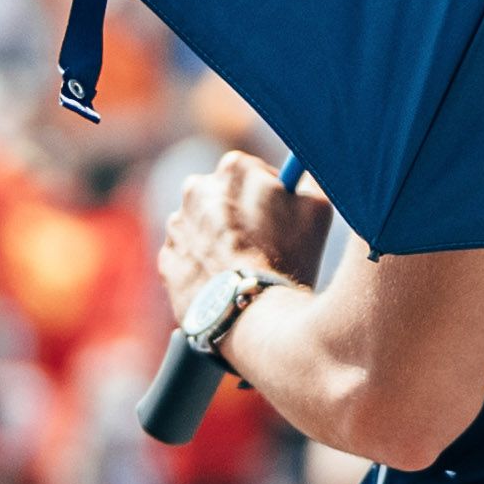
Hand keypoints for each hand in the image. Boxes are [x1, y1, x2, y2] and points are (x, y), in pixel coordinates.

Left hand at [147, 147, 314, 302]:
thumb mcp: (317, 208)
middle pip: (225, 198)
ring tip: (245, 269)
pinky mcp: (166, 260)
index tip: (280, 218)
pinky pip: (190, 257)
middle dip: (242, 217)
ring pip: (204, 227)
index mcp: (235, 168)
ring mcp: (177, 225)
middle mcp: (197, 188)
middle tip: (265, 246)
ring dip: (221, 242)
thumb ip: (305, 181)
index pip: (255, 174)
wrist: (253, 316)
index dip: (271, 197)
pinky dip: (205, 267)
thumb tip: (298, 175)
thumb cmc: (290, 259)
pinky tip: (226, 282)